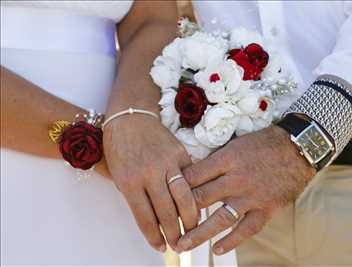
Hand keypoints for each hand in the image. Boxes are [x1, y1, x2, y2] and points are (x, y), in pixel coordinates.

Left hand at [103, 115, 198, 251]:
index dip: (154, 236)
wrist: (130, 116)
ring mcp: (167, 162)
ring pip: (184, 197)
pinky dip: (195, 193)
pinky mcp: (180, 153)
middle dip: (174, 232)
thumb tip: (149, 218)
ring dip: (189, 217)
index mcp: (129, 181)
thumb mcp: (116, 173)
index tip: (160, 246)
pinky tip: (196, 205)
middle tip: (179, 244)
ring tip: (192, 229)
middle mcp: (150, 173)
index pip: (144, 217)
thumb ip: (132, 195)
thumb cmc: (118, 146)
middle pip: (167, 211)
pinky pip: (191, 178)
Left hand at [177, 126, 315, 253]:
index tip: (163, 197)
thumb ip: (216, 159)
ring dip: (199, 234)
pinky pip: (246, 229)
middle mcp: (236, 179)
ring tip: (182, 245)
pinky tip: (217, 250)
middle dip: (180, 212)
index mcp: (226, 159)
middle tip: (164, 224)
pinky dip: (232, 241)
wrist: (298, 147)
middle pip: (201, 198)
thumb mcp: (235, 143)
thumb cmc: (264, 142)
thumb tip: (192, 172)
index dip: (174, 188)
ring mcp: (251, 196)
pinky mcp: (266, 208)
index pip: (192, 176)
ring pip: (220, 219)